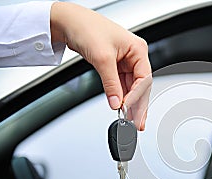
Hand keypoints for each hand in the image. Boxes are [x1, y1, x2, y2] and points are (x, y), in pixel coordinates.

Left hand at [50, 2, 151, 129]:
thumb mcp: (102, 58)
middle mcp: (133, 55)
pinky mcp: (114, 65)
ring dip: (130, 103)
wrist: (67, 22)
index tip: (128, 109)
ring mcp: (124, 61)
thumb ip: (111, 84)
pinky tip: (121, 107)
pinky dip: (121, 96)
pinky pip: (121, 84)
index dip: (137, 96)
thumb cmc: (87, 27)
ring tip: (130, 119)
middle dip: (138, 104)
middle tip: (137, 122)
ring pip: (131, 87)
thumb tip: (117, 102)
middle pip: (140, 85)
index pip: (144, 78)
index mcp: (138, 49)